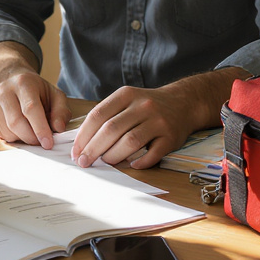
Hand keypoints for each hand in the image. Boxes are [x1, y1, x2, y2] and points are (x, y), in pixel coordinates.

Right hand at [0, 71, 70, 149]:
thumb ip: (61, 111)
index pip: (30, 109)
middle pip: (16, 122)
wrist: (13, 80)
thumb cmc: (37, 90)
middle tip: (42, 143)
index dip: (40, 128)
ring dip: (23, 139)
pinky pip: (1, 134)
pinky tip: (22, 130)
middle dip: (31, 138)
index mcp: (23, 83)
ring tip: (32, 133)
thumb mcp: (54, 95)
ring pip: (8, 131)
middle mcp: (5, 91)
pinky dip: (15, 138)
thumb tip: (58, 128)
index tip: (48, 144)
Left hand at [70, 68, 245, 168]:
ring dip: (114, 155)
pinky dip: (140, 162)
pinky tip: (132, 165)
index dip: (84, 135)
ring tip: (106, 161)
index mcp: (126, 95)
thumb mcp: (126, 100)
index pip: (98, 115)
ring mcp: (158, 121)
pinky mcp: (171, 137)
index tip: (75, 151)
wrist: (183, 102)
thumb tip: (82, 142)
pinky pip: (153, 153)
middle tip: (84, 162)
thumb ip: (106, 116)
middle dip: (93, 149)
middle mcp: (142, 106)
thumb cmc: (146, 106)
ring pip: (130, 141)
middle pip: (112, 129)